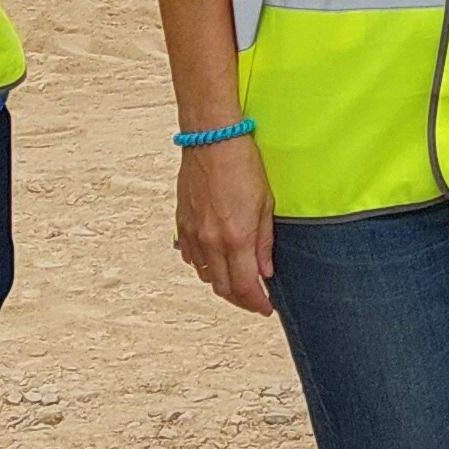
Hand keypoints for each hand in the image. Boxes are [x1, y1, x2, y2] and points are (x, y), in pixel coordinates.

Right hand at [173, 136, 276, 312]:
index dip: (257, 303)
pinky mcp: (181, 224)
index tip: (267, 308)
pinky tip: (215, 259)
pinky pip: (191, 257)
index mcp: (236, 238)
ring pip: (206, 275)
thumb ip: (265, 242)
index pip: (246, 286)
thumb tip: (266, 271)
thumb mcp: (266, 203)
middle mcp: (212, 242)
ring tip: (238, 279)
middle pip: (224, 287)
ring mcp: (193, 234)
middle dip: (241, 299)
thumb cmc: (243, 165)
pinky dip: (204, 265)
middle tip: (255, 299)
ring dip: (222, 283)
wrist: (210, 139)